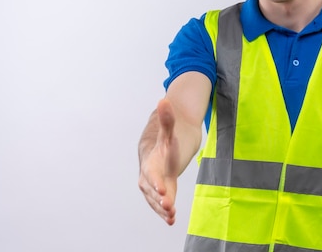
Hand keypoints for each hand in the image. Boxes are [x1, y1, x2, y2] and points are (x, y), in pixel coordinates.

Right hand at [138, 98, 180, 224]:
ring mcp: (155, 184)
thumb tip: (164, 100)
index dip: (156, 181)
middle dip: (158, 199)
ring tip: (171, 216)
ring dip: (162, 208)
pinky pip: (162, 202)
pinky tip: (172, 220)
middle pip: (152, 189)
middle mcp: (149, 175)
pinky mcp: (164, 190)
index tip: (161, 188)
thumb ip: (167, 118)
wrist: (160, 144)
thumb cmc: (166, 137)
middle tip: (169, 207)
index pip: (152, 173)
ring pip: (156, 199)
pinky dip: (165, 211)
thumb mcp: (169, 129)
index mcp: (151, 160)